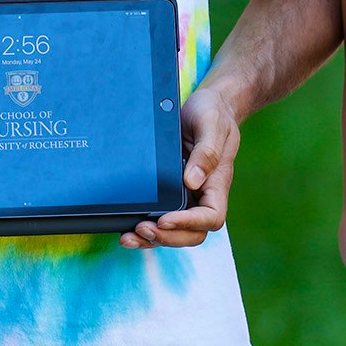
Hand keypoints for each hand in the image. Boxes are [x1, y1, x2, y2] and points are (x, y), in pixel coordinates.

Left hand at [125, 89, 241, 248]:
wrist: (206, 106)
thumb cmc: (213, 114)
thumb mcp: (211, 125)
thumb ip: (206, 152)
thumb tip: (192, 181)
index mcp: (217, 183)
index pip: (211, 217)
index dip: (189, 224)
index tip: (165, 219)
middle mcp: (203, 195)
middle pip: (192, 233)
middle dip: (168, 237)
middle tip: (143, 228)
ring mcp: (187, 196)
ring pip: (175, 231)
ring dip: (153, 239)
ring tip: (130, 236)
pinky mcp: (171, 192)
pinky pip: (161, 218)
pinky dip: (146, 228)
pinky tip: (128, 229)